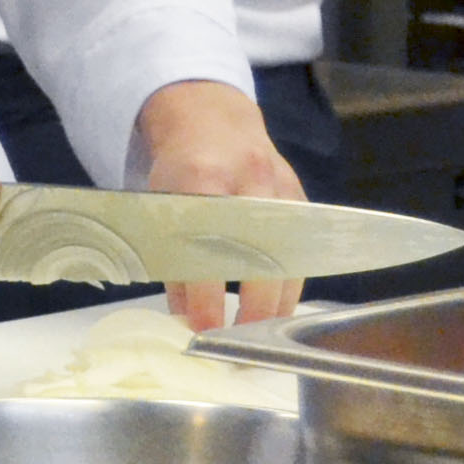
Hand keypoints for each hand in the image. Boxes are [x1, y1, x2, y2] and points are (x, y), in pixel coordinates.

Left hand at [133, 80, 307, 331]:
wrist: (213, 121)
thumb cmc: (180, 169)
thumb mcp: (161, 205)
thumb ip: (173, 262)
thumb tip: (184, 320)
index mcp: (204, 180)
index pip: (209, 249)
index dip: (207, 295)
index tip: (204, 330)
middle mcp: (250, 182)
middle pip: (261, 256)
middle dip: (254, 307)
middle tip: (240, 343)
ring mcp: (282, 189)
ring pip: (290, 258)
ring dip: (278, 303)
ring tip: (260, 335)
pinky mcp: (301, 198)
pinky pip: (302, 251)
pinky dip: (290, 283)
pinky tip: (277, 308)